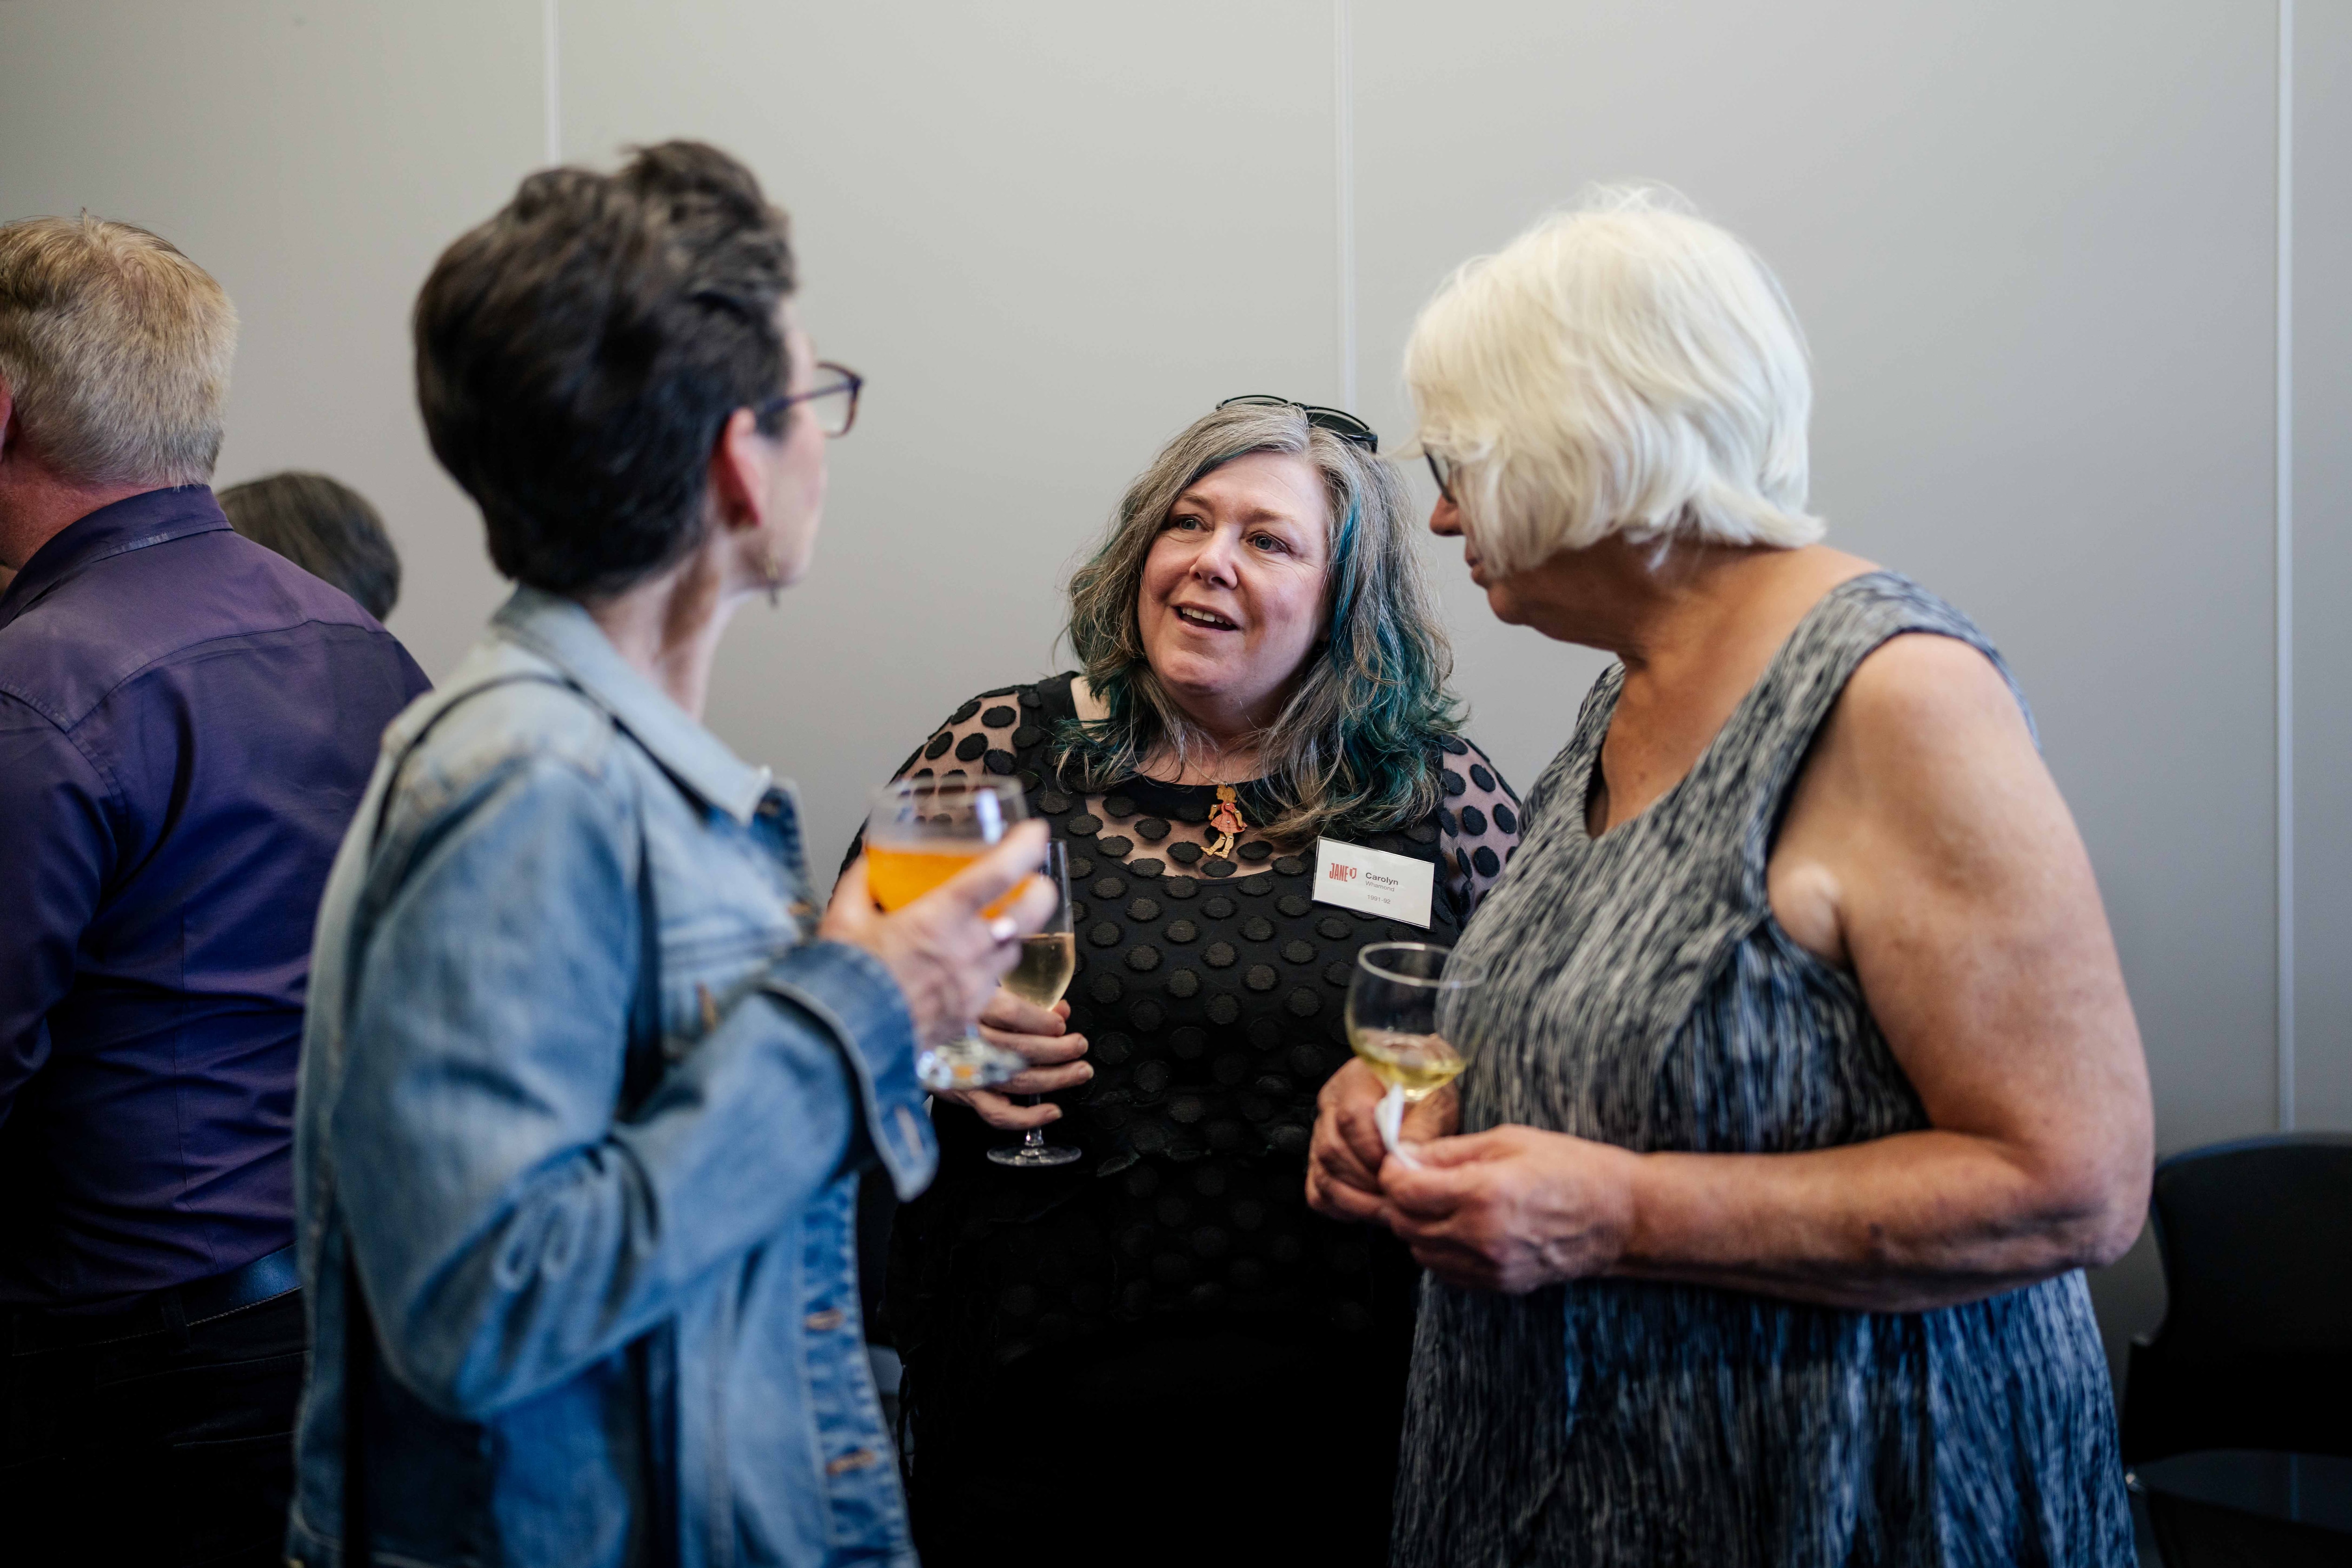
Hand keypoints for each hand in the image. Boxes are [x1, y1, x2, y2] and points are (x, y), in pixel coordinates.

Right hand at [821, 822, 1055, 1046]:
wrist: (845, 1040)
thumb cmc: (845, 981)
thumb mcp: (844, 920)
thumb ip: (861, 884)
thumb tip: (869, 863)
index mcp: (940, 917)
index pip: (1000, 872)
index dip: (1026, 847)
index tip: (1035, 833)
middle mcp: (967, 949)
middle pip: (1032, 913)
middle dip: (1042, 892)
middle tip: (1036, 882)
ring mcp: (974, 985)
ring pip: (1015, 951)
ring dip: (1012, 934)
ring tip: (997, 924)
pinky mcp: (970, 1013)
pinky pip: (993, 986)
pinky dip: (988, 971)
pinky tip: (969, 967)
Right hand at [938, 992, 1091, 1129]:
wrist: (904, 1036)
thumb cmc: (949, 1012)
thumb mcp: (980, 991)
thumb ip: (1022, 998)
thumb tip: (1060, 1009)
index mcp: (968, 1007)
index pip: (1011, 1013)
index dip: (1042, 1020)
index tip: (1060, 1022)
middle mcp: (967, 1041)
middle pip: (1021, 1048)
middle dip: (1059, 1049)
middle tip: (1079, 1045)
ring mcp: (968, 1072)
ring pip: (1018, 1079)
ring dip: (1056, 1078)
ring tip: (1080, 1071)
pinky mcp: (966, 1095)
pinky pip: (998, 1114)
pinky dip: (1029, 1117)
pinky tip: (1052, 1111)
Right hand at [1305, 1058, 1457, 1223]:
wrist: (1420, 1092)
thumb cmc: (1427, 1092)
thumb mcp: (1436, 1100)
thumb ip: (1422, 1126)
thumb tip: (1406, 1157)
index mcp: (1356, 1080)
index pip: (1351, 1117)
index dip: (1373, 1150)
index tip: (1400, 1167)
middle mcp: (1331, 1105)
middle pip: (1332, 1150)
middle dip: (1368, 1181)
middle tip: (1399, 1195)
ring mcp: (1320, 1133)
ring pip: (1323, 1174)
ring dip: (1358, 1200)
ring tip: (1390, 1207)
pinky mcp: (1320, 1159)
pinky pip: (1318, 1192)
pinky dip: (1342, 1207)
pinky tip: (1368, 1207)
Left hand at [1378, 1124, 1638, 1293]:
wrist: (1619, 1217)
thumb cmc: (1571, 1168)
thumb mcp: (1509, 1141)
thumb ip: (1451, 1152)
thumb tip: (1407, 1155)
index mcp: (1483, 1194)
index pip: (1404, 1191)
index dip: (1392, 1172)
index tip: (1399, 1160)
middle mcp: (1481, 1237)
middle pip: (1404, 1224)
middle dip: (1400, 1199)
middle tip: (1415, 1178)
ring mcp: (1490, 1267)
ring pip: (1420, 1252)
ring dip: (1417, 1225)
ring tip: (1438, 1201)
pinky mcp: (1499, 1284)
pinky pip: (1445, 1271)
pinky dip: (1439, 1249)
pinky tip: (1458, 1226)